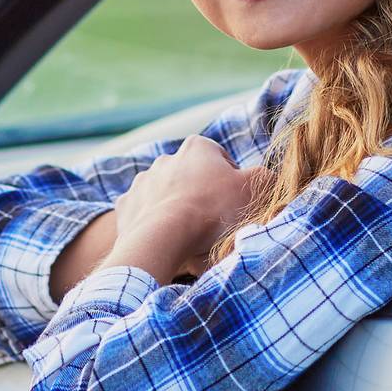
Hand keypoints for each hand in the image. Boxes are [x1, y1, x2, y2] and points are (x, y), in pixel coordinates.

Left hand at [99, 136, 267, 284]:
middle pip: (194, 181)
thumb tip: (265, 178)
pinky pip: (145, 215)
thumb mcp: (254, 189)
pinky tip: (167, 242)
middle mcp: (166, 158)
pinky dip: (155, 226)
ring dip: (178, 213)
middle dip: (204, 199)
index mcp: (198, 147)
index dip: (234, 187)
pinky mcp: (126, 206)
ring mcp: (142, 181)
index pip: (223, 164)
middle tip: (214, 226)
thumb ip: (264, 178)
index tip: (235, 208)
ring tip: (190, 239)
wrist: (163, 237)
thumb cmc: (212, 210)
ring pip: (168, 198)